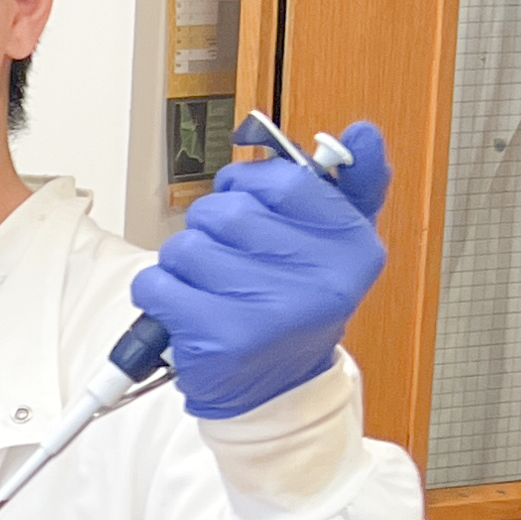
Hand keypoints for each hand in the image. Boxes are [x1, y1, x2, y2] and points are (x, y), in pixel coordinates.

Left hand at [131, 120, 392, 417]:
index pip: (277, 180)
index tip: (251, 209)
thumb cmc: (293, 303)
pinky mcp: (223, 338)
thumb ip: (351, 184)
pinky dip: (159, 296)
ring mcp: (272, 311)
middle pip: (223, 211)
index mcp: (352, 246)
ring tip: (213, 293)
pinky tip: (189, 314)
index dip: (247, 188)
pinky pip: (157, 284)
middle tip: (232, 266)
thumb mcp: (334, 243)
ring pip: (185, 247)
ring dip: (183, 268)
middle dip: (210, 232)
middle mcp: (321, 280)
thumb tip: (363, 131)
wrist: (276, 388)